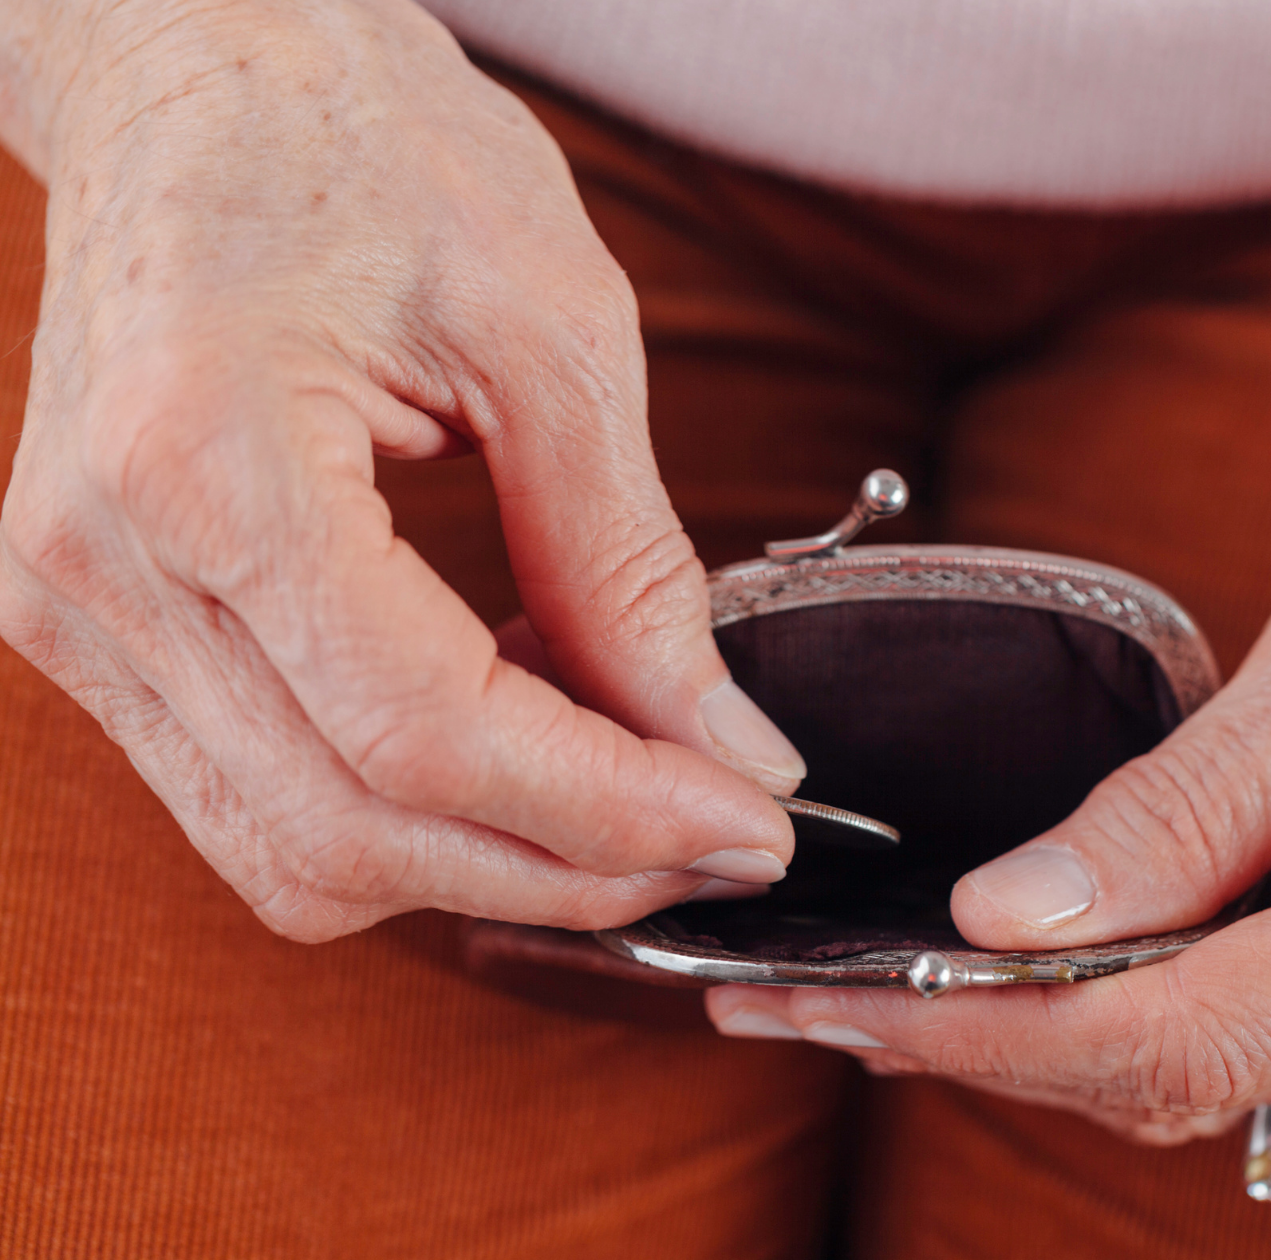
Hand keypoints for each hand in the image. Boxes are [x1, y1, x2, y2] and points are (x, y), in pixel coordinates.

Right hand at [0, 0, 799, 940]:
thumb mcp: (550, 329)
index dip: (607, 808)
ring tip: (637, 780)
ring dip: (494, 857)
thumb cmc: (366, 143)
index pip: (425, 730)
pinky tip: (526, 739)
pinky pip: (261, 799)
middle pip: (357, 829)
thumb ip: (628, 562)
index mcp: (204, 457)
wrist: (195, 71)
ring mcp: (71, 610)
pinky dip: (412, 810)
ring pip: (298, 853)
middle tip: (727, 831)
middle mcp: (99, 563)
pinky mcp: (90, 629)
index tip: (752, 819)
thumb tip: (728, 746)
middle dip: (570, 865)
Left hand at [706, 209, 1270, 1140]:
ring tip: (888, 976)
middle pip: (1193, 1077)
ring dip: (1058, 1035)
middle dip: (987, 1045)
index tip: (827, 993)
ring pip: (1230, 1076)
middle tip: (806, 986)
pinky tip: (1050, 959)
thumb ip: (1190, 808)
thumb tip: (1010, 926)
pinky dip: (1155, 1005)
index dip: (981, 1030)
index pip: (1184, 1030)